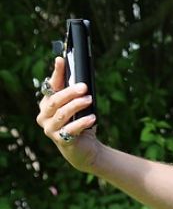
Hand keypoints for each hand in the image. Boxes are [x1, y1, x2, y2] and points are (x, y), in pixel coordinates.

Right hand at [36, 56, 100, 172]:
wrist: (84, 148)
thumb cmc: (80, 122)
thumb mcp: (78, 106)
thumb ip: (77, 93)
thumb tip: (82, 77)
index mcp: (47, 103)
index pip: (51, 86)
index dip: (56, 73)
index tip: (61, 60)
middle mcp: (44, 115)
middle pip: (55, 100)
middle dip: (70, 92)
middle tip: (84, 87)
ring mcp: (50, 129)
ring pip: (61, 114)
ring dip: (76, 106)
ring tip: (89, 100)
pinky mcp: (60, 140)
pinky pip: (70, 129)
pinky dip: (82, 123)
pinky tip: (92, 118)